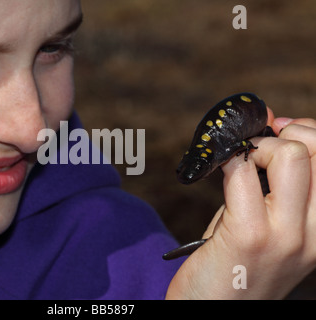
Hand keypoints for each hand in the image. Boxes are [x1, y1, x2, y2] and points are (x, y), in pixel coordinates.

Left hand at [166, 113, 315, 298]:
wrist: (210, 311)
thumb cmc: (234, 265)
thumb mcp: (265, 223)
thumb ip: (271, 180)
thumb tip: (272, 122)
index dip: (306, 132)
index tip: (280, 130)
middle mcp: (314, 234)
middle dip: (283, 134)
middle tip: (256, 149)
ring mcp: (286, 235)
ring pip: (289, 155)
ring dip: (258, 148)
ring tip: (240, 165)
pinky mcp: (249, 235)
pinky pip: (241, 173)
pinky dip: (227, 162)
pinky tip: (217, 173)